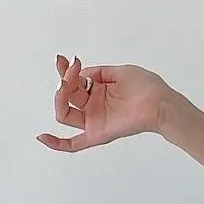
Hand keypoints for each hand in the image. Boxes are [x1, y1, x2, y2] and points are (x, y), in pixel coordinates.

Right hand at [36, 54, 167, 152]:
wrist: (161, 103)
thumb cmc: (147, 87)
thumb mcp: (120, 71)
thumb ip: (99, 72)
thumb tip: (80, 73)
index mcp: (98, 90)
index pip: (74, 82)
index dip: (66, 70)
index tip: (65, 59)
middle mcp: (93, 106)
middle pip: (67, 96)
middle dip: (65, 79)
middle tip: (72, 69)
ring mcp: (94, 120)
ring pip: (64, 113)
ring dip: (61, 97)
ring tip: (67, 83)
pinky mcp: (98, 134)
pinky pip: (74, 144)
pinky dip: (57, 143)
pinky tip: (42, 137)